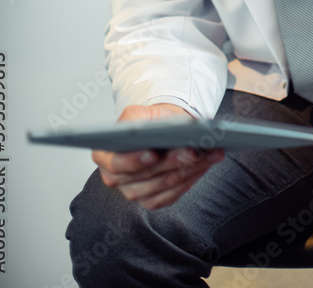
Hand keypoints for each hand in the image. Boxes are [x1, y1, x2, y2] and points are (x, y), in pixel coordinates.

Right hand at [92, 103, 223, 209]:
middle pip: (146, 177)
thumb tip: (154, 132)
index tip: (154, 154)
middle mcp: (116, 178)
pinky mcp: (152, 200)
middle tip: (193, 150)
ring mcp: (134, 192)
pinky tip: (204, 164)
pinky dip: (191, 178)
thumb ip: (140, 118)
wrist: (160, 129)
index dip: (135, 161)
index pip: (117, 163)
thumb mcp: (140, 111)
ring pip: (164, 185)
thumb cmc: (149, 121)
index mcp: (104, 155)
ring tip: (208, 153)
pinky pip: (173, 193)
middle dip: (173, 163)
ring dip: (189, 169)